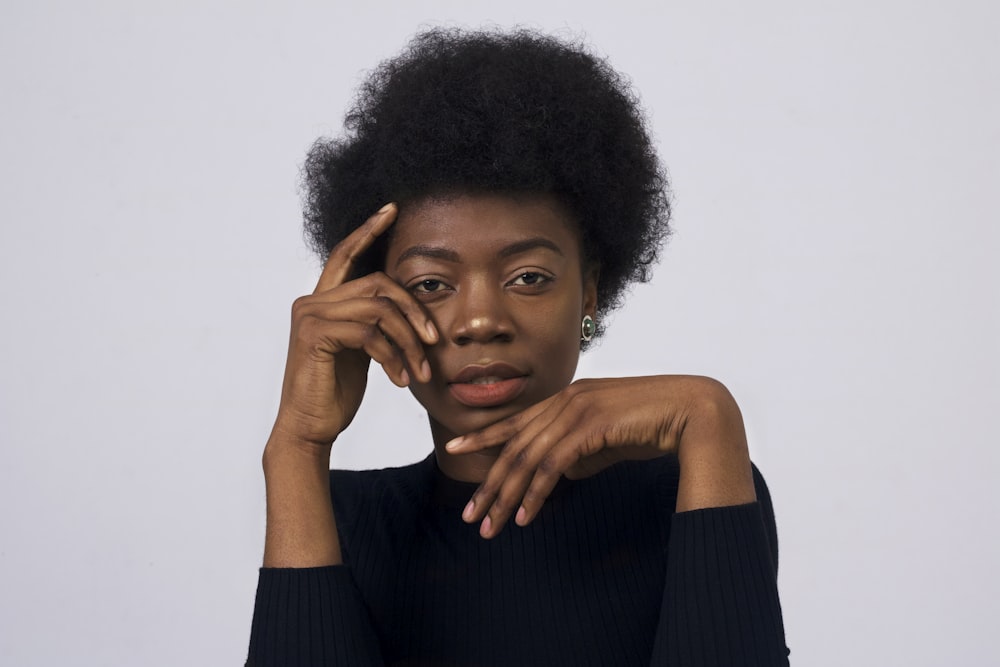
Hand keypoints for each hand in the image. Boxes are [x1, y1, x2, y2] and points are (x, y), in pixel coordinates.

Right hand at [270, 203, 438, 448]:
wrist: (309, 428)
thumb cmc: (335, 393)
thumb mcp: (362, 351)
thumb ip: (373, 324)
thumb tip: (405, 308)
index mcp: (324, 301)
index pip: (346, 253)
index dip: (369, 229)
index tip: (393, 209)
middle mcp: (312, 301)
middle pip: (379, 283)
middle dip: (414, 310)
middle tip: (434, 342)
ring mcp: (310, 315)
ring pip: (379, 308)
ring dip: (409, 341)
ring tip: (419, 371)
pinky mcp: (315, 335)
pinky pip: (370, 332)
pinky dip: (393, 356)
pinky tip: (400, 380)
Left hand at [445, 375, 755, 537]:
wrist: (692, 412)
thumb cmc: (651, 425)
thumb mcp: (604, 440)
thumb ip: (577, 452)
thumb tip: (555, 473)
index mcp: (566, 397)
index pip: (515, 420)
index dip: (483, 436)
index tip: (453, 449)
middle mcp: (565, 399)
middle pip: (514, 445)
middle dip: (489, 483)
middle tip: (470, 515)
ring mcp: (577, 410)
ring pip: (528, 458)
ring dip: (506, 496)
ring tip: (490, 527)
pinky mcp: (590, 426)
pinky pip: (552, 465)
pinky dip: (535, 493)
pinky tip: (524, 516)